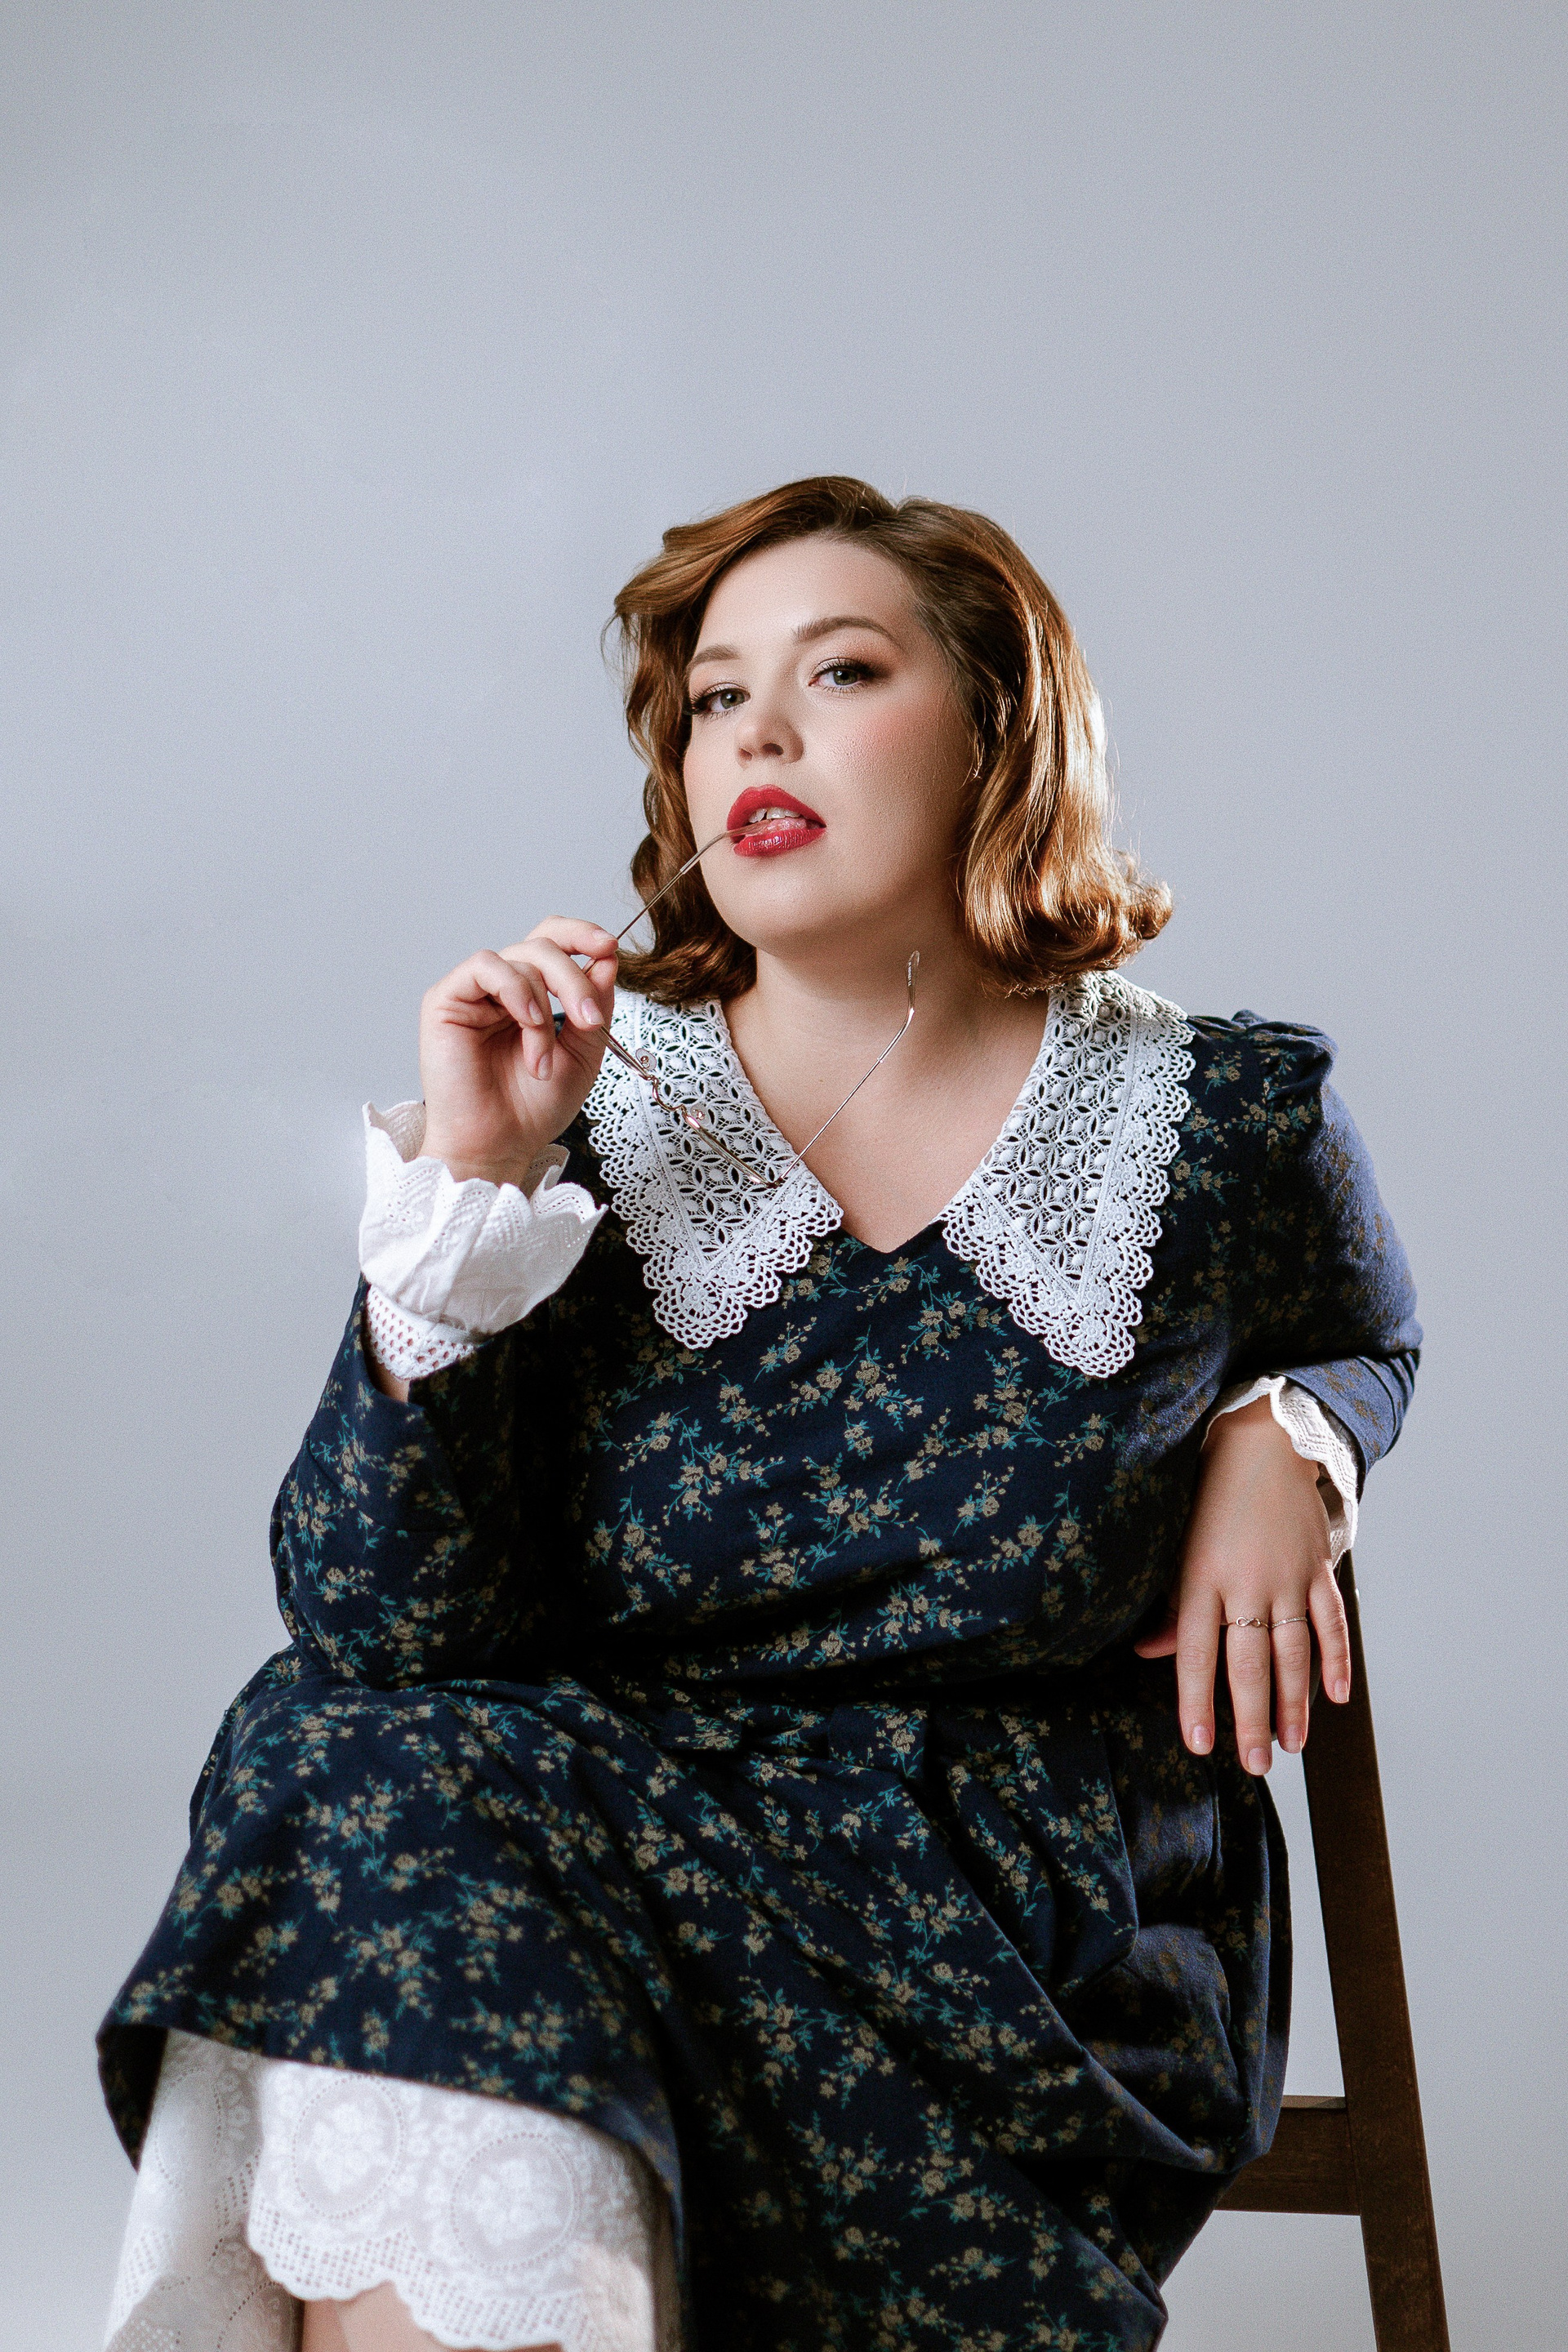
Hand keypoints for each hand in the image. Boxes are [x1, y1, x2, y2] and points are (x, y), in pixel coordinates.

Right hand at [416, 918, 618, 1185]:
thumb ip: (595, 1005)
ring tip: (543, 1059)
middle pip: (542, 945)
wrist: (498, 1146)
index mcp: (532, 994)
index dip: (581, 934)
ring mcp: (473, 992)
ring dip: (544, 1009)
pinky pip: (485, 967)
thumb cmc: (532, 1108)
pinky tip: (528, 1024)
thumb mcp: (583, 1053)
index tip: (610, 947)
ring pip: (520, 959)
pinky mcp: (445, 1000)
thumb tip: (607, 958)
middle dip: (575, 980)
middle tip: (590, 1021)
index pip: (553, 942)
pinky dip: (517, 992)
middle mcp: (502, 988)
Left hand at [1133, 1398, 1351, 1773]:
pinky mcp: (1318, 1566)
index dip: (1196, 1702)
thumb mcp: (1177, 1546)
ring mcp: (1288, 1576)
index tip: (1199, 1745)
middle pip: (1249, 1663)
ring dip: (1294, 1703)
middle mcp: (1246, 1582)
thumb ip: (1171, 1605)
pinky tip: (1336, 1696)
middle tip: (1255, 1765)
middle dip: (1251, 1719)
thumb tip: (1149, 1652)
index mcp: (1201, 1577)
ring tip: (1290, 1746)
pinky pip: (1331, 1621)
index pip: (1196, 1653)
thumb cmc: (1209, 1498)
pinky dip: (1336, 1659)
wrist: (1263, 1442)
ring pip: (1293, 1652)